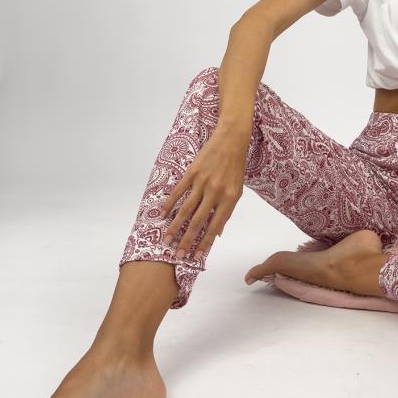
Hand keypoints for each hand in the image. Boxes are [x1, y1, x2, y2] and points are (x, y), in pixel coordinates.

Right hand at [157, 129, 247, 259]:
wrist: (231, 140)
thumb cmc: (235, 167)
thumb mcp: (237, 191)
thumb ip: (227, 211)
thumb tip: (217, 233)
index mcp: (229, 198)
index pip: (215, 226)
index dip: (205, 242)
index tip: (196, 256)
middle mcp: (215, 192)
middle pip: (197, 221)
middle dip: (186, 240)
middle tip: (177, 254)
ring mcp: (202, 182)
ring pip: (185, 209)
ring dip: (174, 227)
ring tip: (166, 239)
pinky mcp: (192, 173)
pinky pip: (178, 192)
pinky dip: (168, 204)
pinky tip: (161, 215)